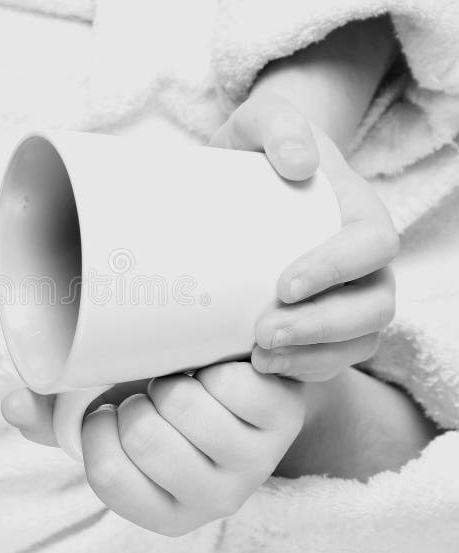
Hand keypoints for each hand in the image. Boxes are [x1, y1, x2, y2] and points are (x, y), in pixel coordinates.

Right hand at [2, 364, 304, 536]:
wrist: (235, 381)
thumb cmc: (161, 405)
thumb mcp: (107, 415)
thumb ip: (56, 418)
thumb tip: (11, 405)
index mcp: (163, 510)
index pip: (107, 475)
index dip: (97, 430)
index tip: (106, 409)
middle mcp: (212, 498)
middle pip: (145, 436)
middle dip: (137, 401)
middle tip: (149, 393)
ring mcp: (253, 460)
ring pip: (185, 404)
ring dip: (171, 379)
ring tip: (181, 382)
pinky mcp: (283, 417)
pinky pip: (231, 380)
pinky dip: (213, 363)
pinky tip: (215, 371)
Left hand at [210, 92, 398, 381]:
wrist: (248, 178)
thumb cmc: (257, 149)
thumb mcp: (262, 120)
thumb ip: (279, 126)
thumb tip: (300, 164)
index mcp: (358, 212)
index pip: (373, 245)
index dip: (338, 270)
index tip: (283, 285)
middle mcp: (364, 261)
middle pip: (374, 305)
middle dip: (323, 326)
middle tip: (263, 333)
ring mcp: (349, 295)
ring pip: (360, 340)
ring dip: (314, 356)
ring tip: (259, 357)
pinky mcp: (324, 323)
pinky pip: (333, 359)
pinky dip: (304, 370)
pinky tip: (260, 366)